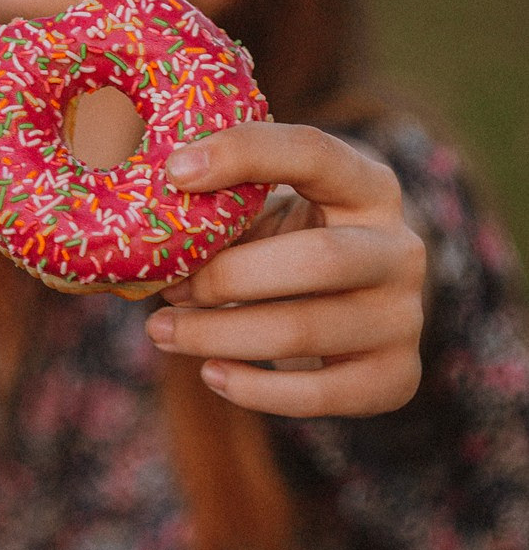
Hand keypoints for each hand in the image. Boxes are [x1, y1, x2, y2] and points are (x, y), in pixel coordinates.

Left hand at [145, 122, 425, 417]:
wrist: (358, 306)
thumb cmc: (294, 242)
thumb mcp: (272, 209)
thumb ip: (228, 205)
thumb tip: (145, 218)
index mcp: (368, 186)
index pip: (314, 154)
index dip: (245, 155)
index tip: (175, 171)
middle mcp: (400, 248)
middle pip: (318, 260)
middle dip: (228, 276)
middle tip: (167, 287)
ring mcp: (404, 316)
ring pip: (305, 331)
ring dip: (219, 335)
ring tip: (162, 332)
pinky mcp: (396, 376)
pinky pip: (319, 395)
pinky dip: (255, 389)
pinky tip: (211, 373)